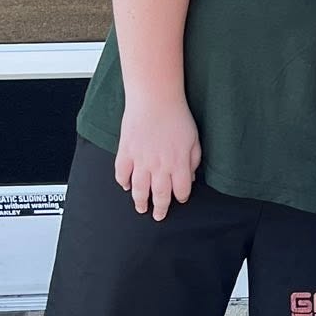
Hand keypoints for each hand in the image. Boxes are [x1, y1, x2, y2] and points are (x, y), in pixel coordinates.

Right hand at [114, 98, 200, 220]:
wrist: (155, 99)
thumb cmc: (177, 117)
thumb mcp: (194, 140)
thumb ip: (194, 161)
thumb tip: (192, 177)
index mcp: (178, 164)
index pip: (181, 190)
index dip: (181, 197)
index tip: (179, 199)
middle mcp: (159, 166)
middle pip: (160, 195)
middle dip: (160, 208)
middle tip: (159, 216)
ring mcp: (140, 160)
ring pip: (139, 189)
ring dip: (140, 201)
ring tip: (141, 208)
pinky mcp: (126, 152)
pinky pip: (121, 173)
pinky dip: (123, 182)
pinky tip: (126, 186)